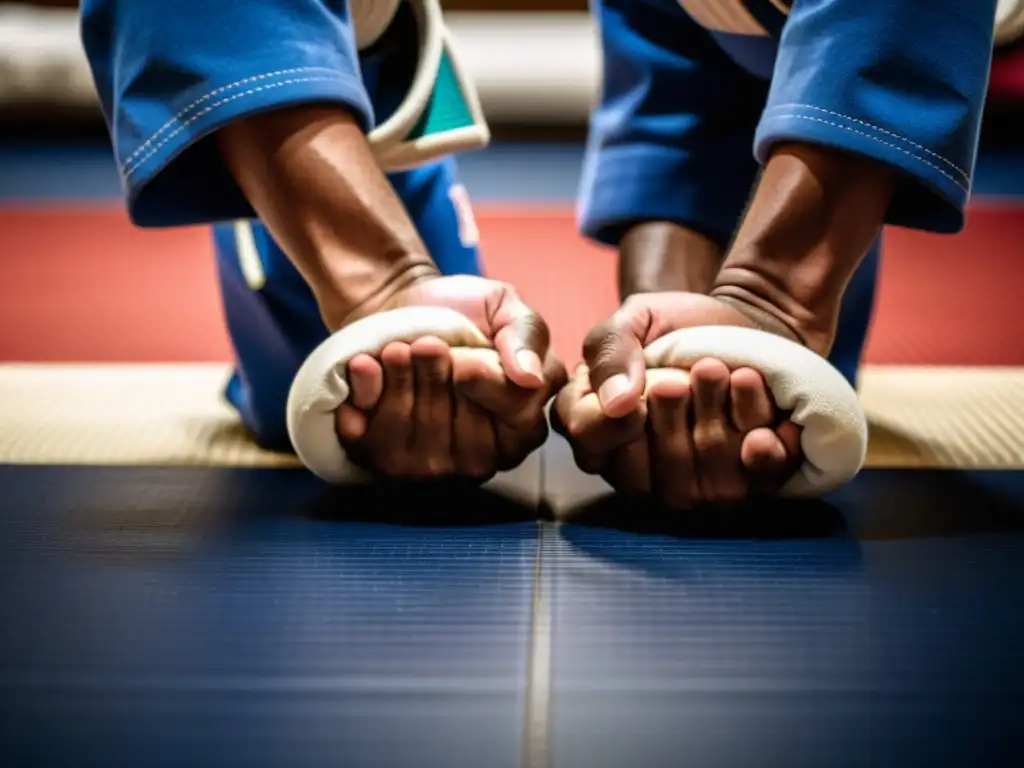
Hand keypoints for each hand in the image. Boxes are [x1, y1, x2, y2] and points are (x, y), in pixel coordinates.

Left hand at [335, 275, 566, 480]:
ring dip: (405, 378)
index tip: (465, 360)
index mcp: (522, 422)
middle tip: (428, 345)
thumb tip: (531, 377)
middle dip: (441, 379)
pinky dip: (368, 390)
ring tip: (398, 349)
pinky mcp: (383, 459)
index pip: (520, 422)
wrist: (397, 304)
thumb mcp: (502, 306)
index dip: (490, 388)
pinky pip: (375, 436)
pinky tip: (367, 366)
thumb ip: (527, 334)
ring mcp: (432, 464)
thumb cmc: (459, 312)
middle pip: (468, 433)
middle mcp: (482, 454)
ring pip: (421, 431)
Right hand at [553, 291, 803, 507]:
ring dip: (717, 420)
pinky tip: (764, 425)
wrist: (747, 325)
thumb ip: (611, 350)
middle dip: (676, 414)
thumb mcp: (637, 319)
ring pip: (692, 482)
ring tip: (737, 375)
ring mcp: (687, 487)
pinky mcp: (742, 487)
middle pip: (640, 473)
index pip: (588, 443)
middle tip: (704, 368)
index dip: (616, 421)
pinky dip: (760, 451)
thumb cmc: (680, 326)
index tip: (654, 383)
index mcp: (595, 427)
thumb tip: (616, 402)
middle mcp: (633, 470)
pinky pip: (747, 485)